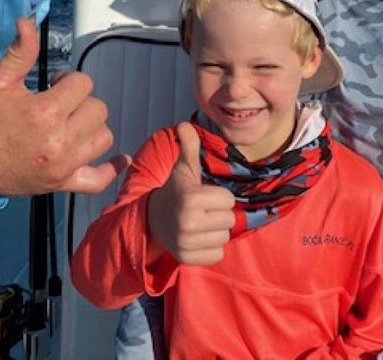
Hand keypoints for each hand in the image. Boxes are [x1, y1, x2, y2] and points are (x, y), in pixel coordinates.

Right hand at [0, 17, 130, 196]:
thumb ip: (20, 52)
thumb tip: (28, 20)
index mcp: (44, 113)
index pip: (83, 83)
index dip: (68, 80)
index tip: (51, 86)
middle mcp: (59, 142)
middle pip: (97, 109)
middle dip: (80, 101)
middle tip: (57, 105)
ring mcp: (62, 167)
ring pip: (103, 137)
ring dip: (90, 127)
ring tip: (68, 125)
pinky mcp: (60, 184)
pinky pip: (99, 180)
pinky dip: (111, 169)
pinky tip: (118, 159)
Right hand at [147, 122, 234, 265]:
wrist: (153, 219)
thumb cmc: (176, 191)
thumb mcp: (183, 169)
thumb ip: (188, 147)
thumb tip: (184, 124)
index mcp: (191, 197)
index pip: (228, 199)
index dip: (219, 196)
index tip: (204, 195)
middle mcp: (188, 221)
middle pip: (229, 220)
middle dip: (219, 214)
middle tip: (203, 211)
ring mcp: (187, 242)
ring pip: (224, 237)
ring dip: (216, 231)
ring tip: (200, 224)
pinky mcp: (187, 258)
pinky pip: (217, 255)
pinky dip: (211, 249)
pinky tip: (198, 239)